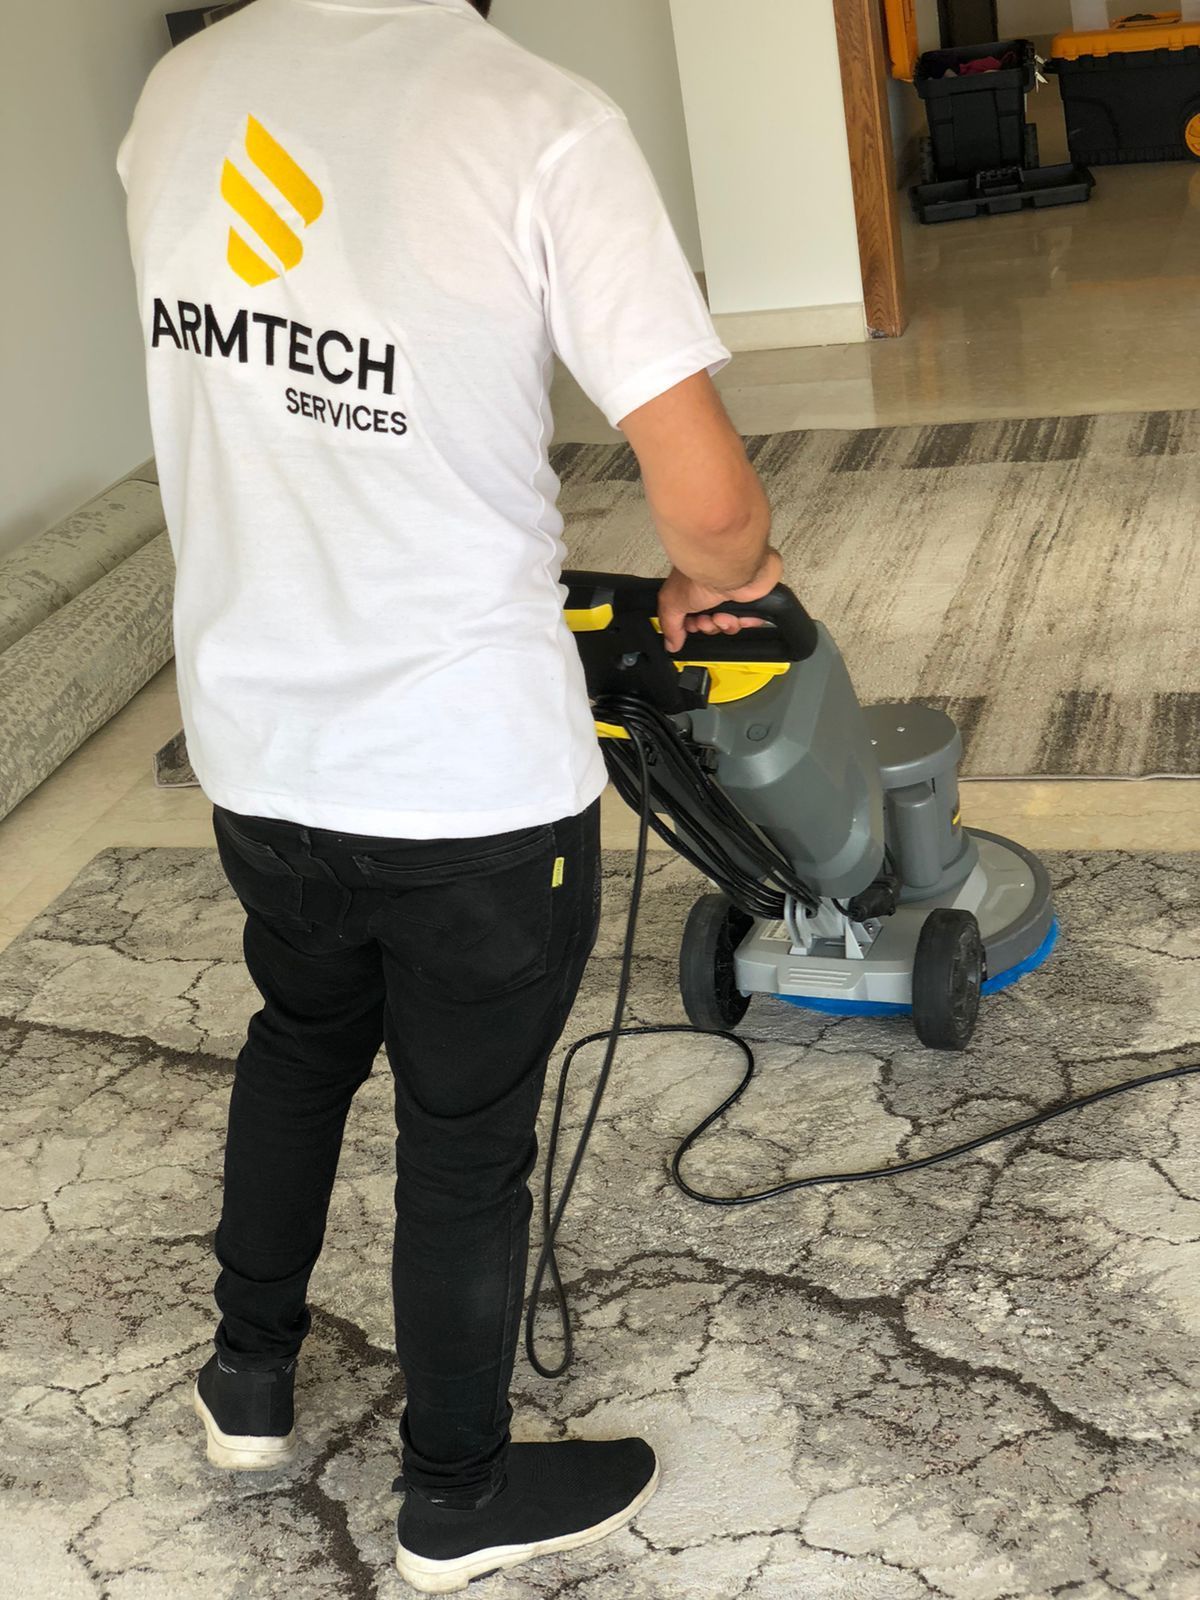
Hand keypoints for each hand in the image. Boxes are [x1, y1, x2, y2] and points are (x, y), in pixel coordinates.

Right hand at [658, 550, 783, 653]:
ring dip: (724, 625)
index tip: (690, 625)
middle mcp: (711, 592)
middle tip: (706, 620)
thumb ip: (669, 626)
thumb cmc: (703, 575)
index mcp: (692, 589)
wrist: (730, 571)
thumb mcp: (672, 603)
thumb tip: (671, 643)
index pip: (690, 617)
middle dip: (707, 627)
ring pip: (728, 626)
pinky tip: (736, 614)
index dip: (691, 626)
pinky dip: (742, 622)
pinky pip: (748, 622)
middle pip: (710, 625)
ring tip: (721, 615)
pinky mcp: (750, 600)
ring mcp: (731, 596)